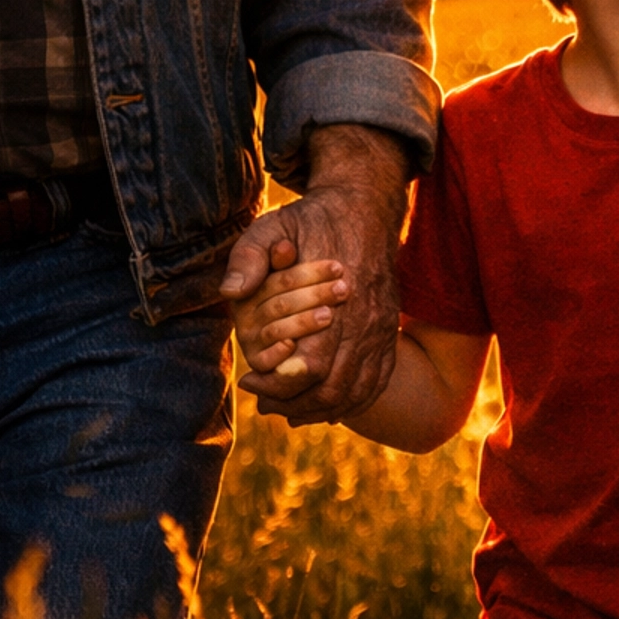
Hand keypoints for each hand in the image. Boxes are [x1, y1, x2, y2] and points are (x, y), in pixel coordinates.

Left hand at [221, 124, 410, 425]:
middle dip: (295, 405)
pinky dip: (353, 401)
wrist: (366, 207)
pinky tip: (328, 406)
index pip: (310, 367)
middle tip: (264, 404)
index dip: (279, 385)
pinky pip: (378, 381)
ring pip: (356, 392)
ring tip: (290, 411)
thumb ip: (249, 256)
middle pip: (333, 389)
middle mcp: (363, 322)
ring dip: (323, 409)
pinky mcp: (389, 331)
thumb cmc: (313, 219)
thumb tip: (230, 292)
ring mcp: (380, 330)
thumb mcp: (273, 224)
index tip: (251, 381)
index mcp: (336, 302)